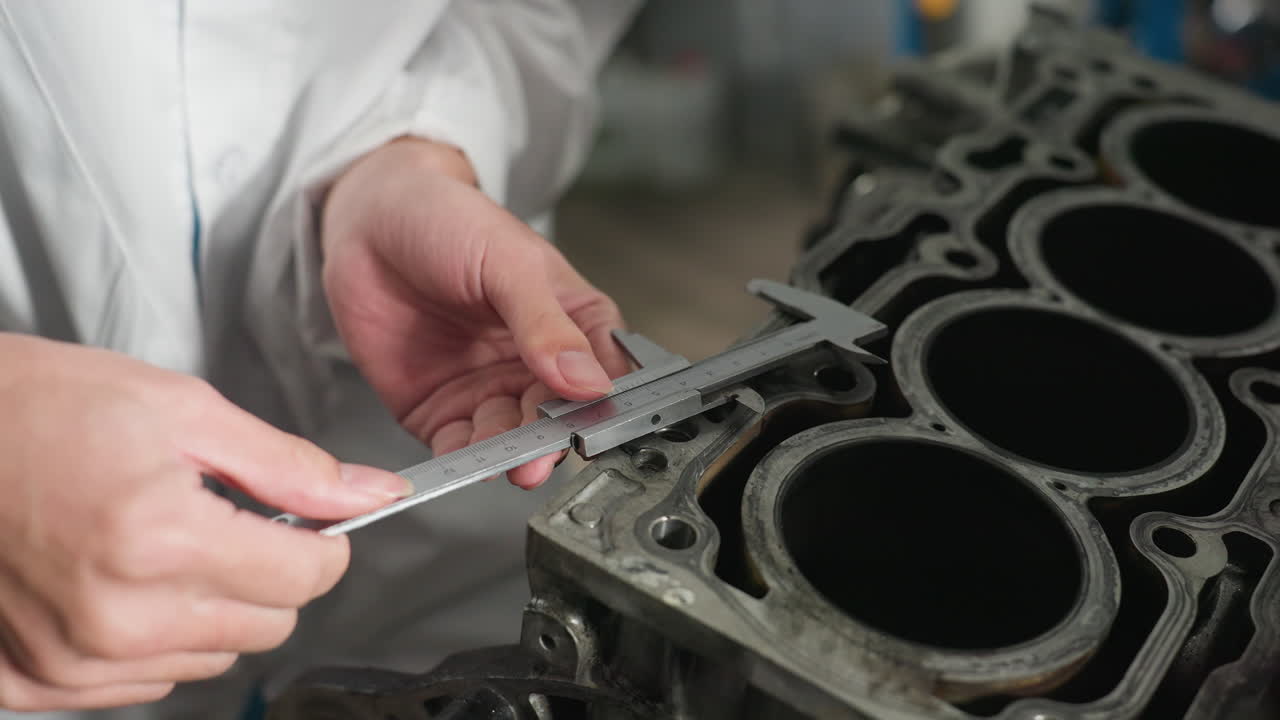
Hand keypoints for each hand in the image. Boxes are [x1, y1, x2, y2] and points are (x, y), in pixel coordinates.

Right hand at [0, 335, 409, 710]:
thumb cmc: (42, 407)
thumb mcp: (182, 410)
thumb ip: (289, 464)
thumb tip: (370, 493)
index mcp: (159, 540)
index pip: (307, 578)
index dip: (320, 540)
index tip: (303, 518)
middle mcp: (117, 618)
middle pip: (270, 624)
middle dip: (268, 572)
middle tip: (219, 519)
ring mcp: (72, 662)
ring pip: (214, 657)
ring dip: (211, 605)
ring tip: (156, 542)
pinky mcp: (35, 683)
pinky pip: (145, 681)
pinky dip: (153, 636)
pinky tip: (119, 580)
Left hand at [322, 138, 629, 487]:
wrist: (369, 221)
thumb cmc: (448, 219)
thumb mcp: (509, 262)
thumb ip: (545, 323)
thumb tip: (587, 379)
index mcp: (573, 322)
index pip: (606, 373)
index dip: (607, 403)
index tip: (598, 423)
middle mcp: (537, 365)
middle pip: (561, 416)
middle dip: (554, 438)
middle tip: (545, 451)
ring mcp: (490, 391)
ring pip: (513, 439)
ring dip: (513, 454)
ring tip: (512, 461)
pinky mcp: (442, 410)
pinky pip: (460, 446)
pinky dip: (466, 460)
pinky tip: (470, 460)